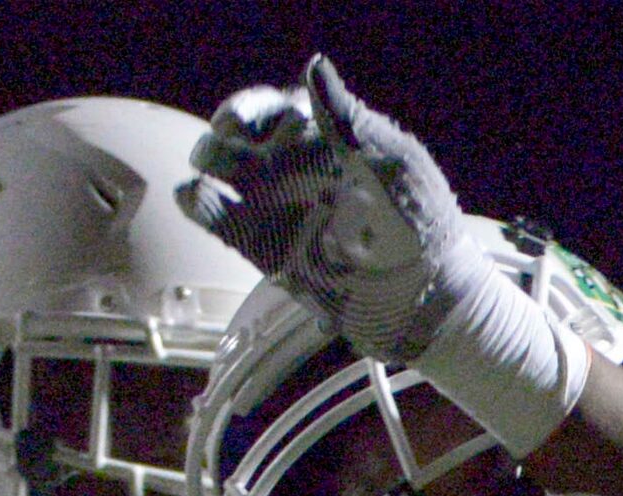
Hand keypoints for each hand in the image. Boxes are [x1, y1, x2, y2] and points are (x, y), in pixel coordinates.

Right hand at [180, 54, 484, 360]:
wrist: (424, 303)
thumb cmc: (423, 230)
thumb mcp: (390, 166)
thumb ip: (347, 120)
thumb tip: (313, 66)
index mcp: (330, 141)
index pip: (279, 108)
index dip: (259, 109)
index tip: (251, 124)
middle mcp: (300, 168)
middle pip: (243, 132)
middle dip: (227, 130)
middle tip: (228, 140)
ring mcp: (280, 206)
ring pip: (223, 167)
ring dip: (209, 158)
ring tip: (214, 168)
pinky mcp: (265, 246)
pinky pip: (218, 216)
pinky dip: (198, 202)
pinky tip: (198, 197)